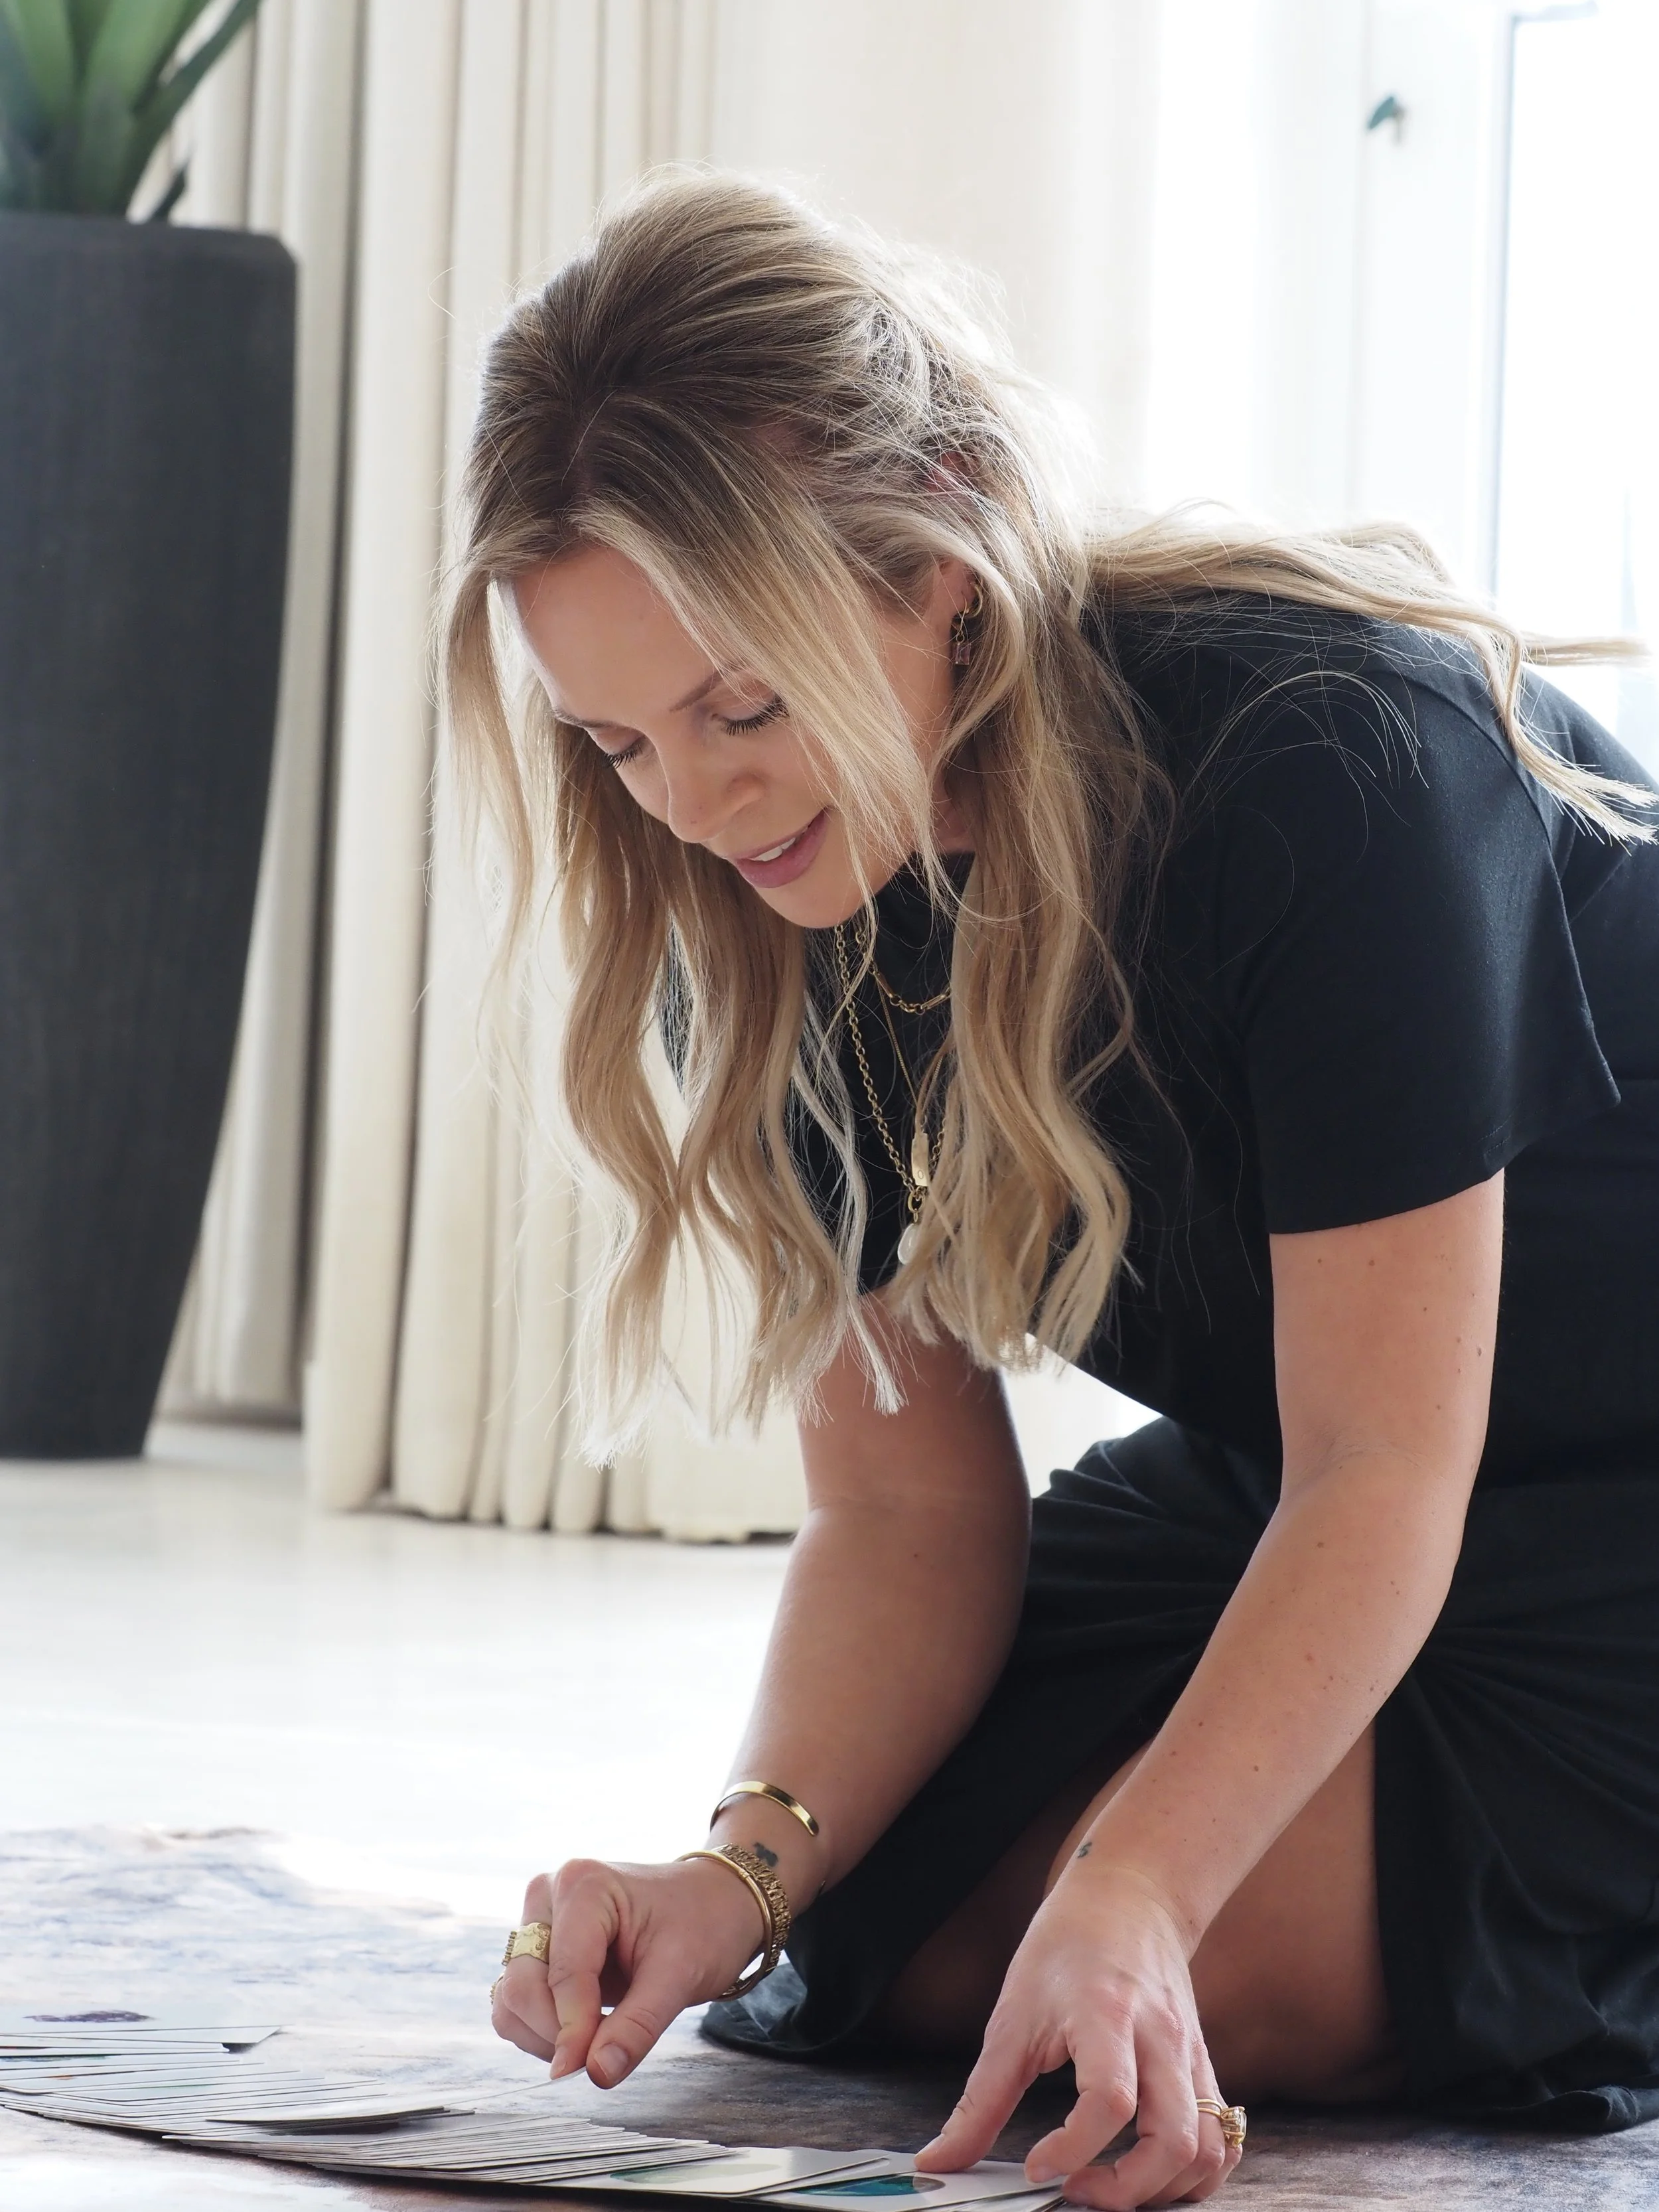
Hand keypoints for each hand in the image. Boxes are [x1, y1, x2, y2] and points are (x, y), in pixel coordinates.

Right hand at [493, 1856, 765, 2086]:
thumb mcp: (681, 1975)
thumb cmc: (703, 1925)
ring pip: (511, 1998)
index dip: (572, 2030)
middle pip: (523, 1985)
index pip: (564, 1973)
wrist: (714, 1903)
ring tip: (600, 2035)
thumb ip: (637, 2027)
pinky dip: (540, 2030)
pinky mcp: (537, 1948)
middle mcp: (549, 1895)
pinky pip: (515, 2002)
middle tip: (603, 2051)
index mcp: (584, 1885)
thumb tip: (598, 2074)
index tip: (585, 2071)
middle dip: (558, 2032)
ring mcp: (539, 1920)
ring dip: (545, 2035)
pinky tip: (583, 2030)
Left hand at [915, 1864, 1240, 2208]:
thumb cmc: (1065, 1948)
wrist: (1128, 1898)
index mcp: (1107, 2015)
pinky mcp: (1204, 2069)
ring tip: (1109, 2187)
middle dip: (1127, 2190)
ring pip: (1208, 2148)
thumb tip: (938, 2162)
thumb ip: (979, 2100)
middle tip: (1074, 2189)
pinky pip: (1222, 2138)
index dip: (1072, 2148)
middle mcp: (1161, 2039)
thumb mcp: (1012, 2016)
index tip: (1036, 2165)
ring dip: (1163, 2190)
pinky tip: (1152, 2177)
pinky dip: (1196, 2175)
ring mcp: (1191, 2056)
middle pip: (1174, 2139)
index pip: (1110, 2100)